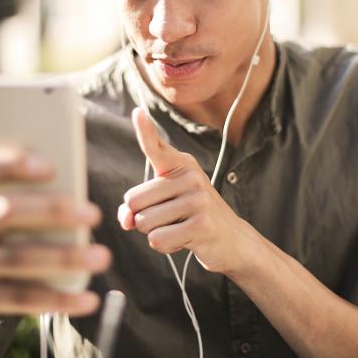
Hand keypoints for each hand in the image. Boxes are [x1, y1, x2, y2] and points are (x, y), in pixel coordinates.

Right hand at [0, 127, 110, 348]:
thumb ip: (19, 196)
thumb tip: (76, 185)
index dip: (13, 163)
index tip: (51, 167)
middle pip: (6, 211)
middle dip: (54, 211)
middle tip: (95, 214)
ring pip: (18, 257)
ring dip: (66, 257)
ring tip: (102, 257)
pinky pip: (18, 298)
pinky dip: (58, 299)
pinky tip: (88, 299)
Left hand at [118, 108, 258, 275]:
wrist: (231, 240)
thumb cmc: (190, 218)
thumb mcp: (164, 205)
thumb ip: (137, 208)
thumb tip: (126, 219)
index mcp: (181, 164)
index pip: (156, 146)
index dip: (145, 130)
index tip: (137, 111)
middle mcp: (190, 176)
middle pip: (134, 200)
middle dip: (142, 217)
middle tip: (170, 218)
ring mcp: (198, 199)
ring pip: (144, 222)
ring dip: (154, 232)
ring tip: (179, 227)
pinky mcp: (202, 224)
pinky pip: (158, 239)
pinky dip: (165, 246)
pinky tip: (184, 240)